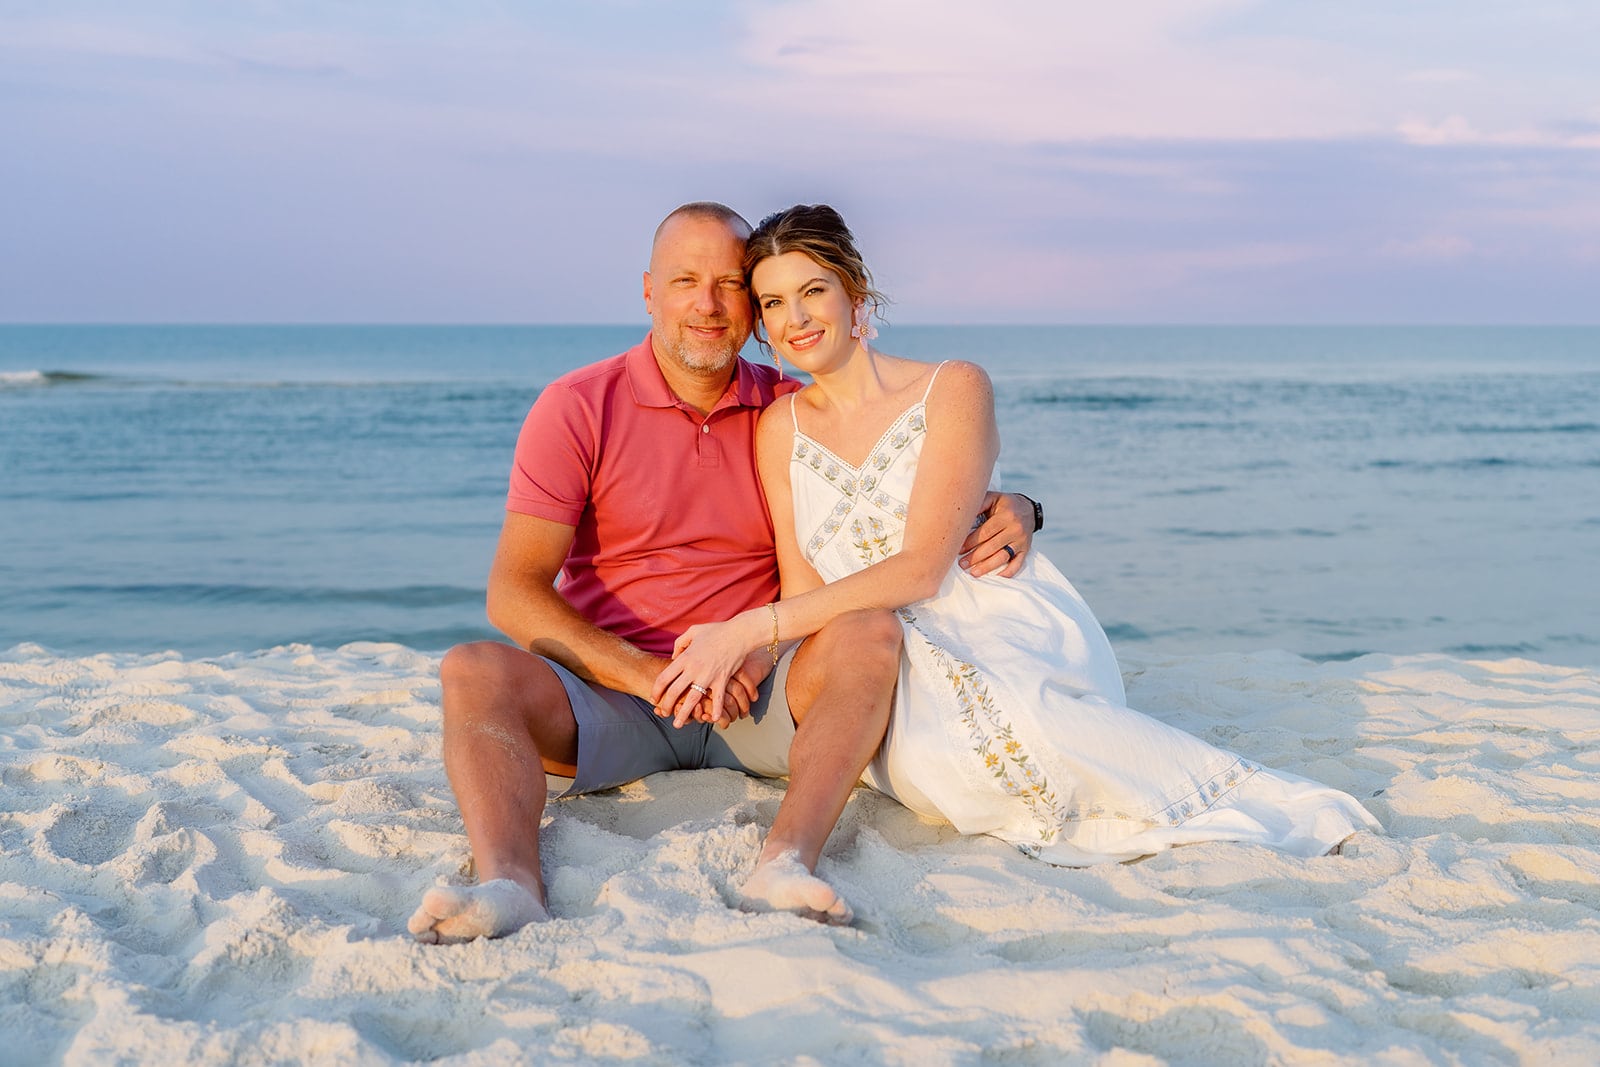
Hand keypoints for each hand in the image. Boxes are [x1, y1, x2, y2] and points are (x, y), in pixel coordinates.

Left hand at [651, 612, 765, 727]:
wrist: (739, 633)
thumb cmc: (716, 631)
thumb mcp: (693, 631)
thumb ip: (680, 644)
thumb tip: (673, 657)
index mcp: (685, 658)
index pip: (664, 678)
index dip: (656, 691)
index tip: (654, 699)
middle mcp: (694, 669)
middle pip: (674, 692)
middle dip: (667, 705)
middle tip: (664, 713)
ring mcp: (708, 676)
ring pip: (692, 700)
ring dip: (684, 714)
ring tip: (678, 724)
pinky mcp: (722, 680)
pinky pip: (718, 699)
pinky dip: (716, 710)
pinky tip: (713, 719)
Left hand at [959, 491, 1032, 577]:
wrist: (1028, 509)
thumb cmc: (1005, 504)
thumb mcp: (993, 498)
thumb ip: (979, 504)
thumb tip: (961, 516)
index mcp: (1006, 515)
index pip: (986, 532)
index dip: (971, 542)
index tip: (959, 549)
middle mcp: (1015, 529)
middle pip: (992, 546)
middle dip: (975, 557)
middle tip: (962, 564)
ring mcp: (1021, 541)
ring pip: (1003, 557)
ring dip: (987, 567)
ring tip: (974, 572)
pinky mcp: (1026, 550)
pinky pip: (1018, 564)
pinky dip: (1008, 572)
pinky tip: (996, 576)